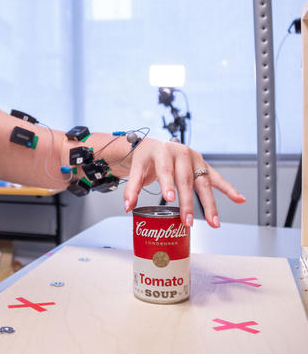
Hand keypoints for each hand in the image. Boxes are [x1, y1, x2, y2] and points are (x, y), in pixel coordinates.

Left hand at [122, 138, 244, 227]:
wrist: (153, 145)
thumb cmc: (146, 158)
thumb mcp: (136, 169)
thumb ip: (132, 188)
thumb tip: (128, 207)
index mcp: (162, 152)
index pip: (165, 169)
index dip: (167, 184)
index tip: (169, 199)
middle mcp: (181, 153)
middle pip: (185, 180)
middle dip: (187, 203)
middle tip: (187, 221)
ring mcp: (195, 159)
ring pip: (203, 182)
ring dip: (210, 203)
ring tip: (213, 222)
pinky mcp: (203, 165)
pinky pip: (217, 178)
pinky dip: (228, 189)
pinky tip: (239, 199)